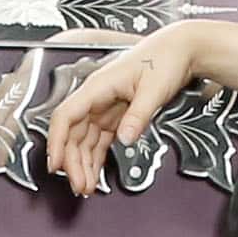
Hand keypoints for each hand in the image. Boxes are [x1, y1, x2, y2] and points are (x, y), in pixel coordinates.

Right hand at [46, 25, 206, 195]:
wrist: (182, 49)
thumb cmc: (166, 58)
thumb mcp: (154, 89)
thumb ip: (137, 116)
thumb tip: (124, 139)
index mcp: (98, 86)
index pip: (65, 116)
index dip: (56, 142)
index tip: (56, 164)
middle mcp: (96, 97)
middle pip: (73, 134)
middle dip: (73, 162)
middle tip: (80, 186)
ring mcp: (104, 107)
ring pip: (84, 140)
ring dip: (83, 164)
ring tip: (86, 187)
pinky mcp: (115, 115)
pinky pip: (98, 140)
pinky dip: (95, 158)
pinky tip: (95, 173)